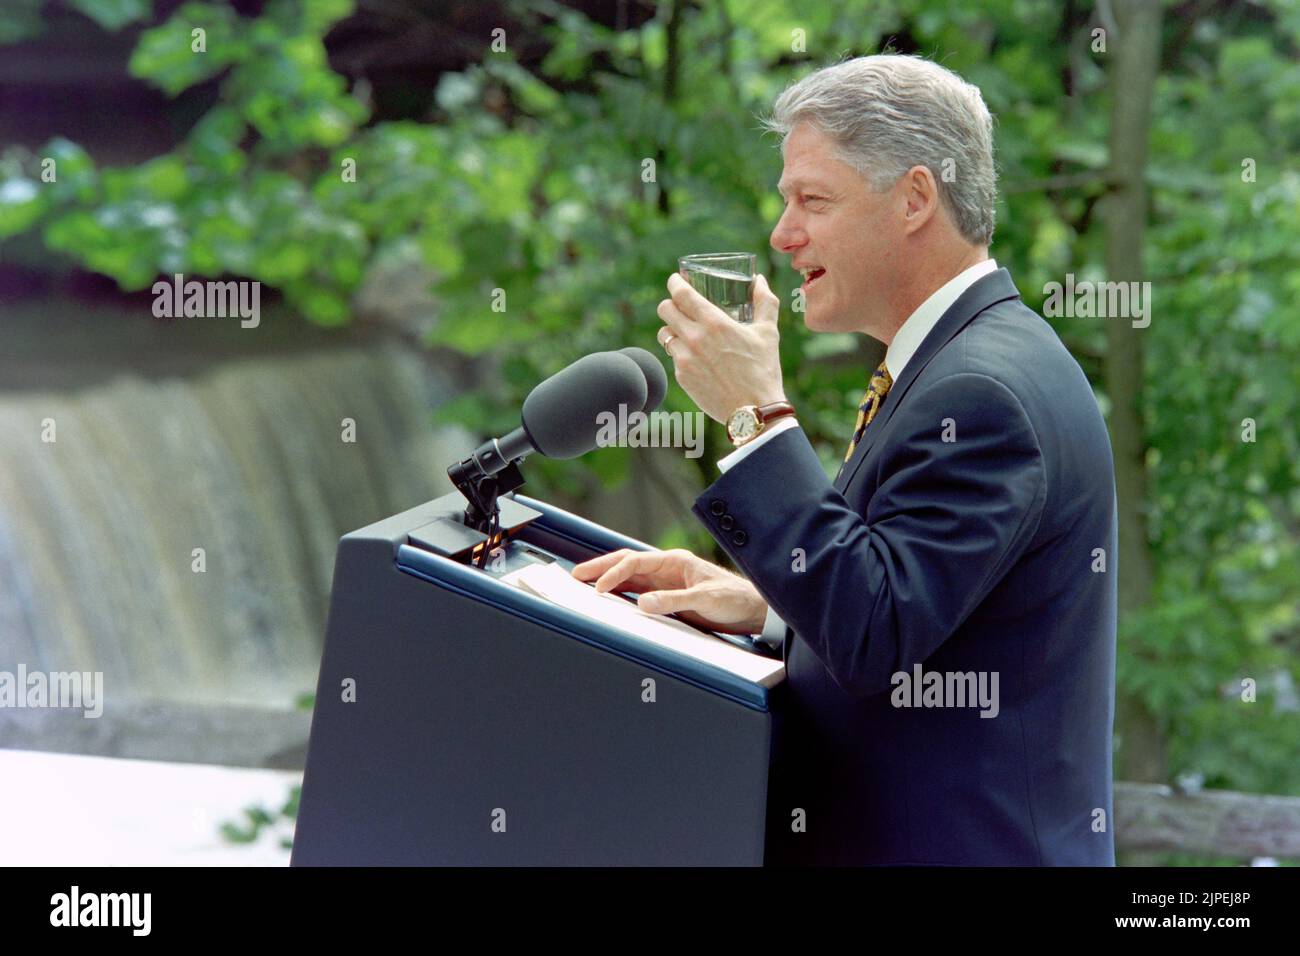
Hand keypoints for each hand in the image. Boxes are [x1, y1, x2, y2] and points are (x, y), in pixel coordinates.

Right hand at [571, 548, 767, 634]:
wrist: (752, 609)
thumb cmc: (733, 598)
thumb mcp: (703, 600)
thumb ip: (673, 601)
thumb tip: (643, 602)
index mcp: (675, 561)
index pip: (636, 562)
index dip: (614, 573)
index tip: (600, 587)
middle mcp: (667, 568)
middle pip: (627, 563)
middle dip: (601, 567)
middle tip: (576, 575)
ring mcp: (666, 581)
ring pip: (630, 576)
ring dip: (608, 579)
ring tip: (585, 584)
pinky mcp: (669, 595)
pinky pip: (639, 591)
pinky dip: (621, 593)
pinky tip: (609, 598)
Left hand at [656, 272, 785, 422]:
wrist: (754, 411)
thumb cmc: (763, 370)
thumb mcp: (768, 332)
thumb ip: (765, 302)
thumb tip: (759, 280)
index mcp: (714, 322)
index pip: (681, 294)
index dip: (675, 283)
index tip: (676, 280)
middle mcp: (694, 338)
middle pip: (665, 309)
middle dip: (671, 303)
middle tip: (680, 305)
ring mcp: (685, 359)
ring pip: (664, 333)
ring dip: (671, 328)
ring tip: (684, 331)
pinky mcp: (682, 377)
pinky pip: (673, 356)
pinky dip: (681, 352)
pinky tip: (695, 355)